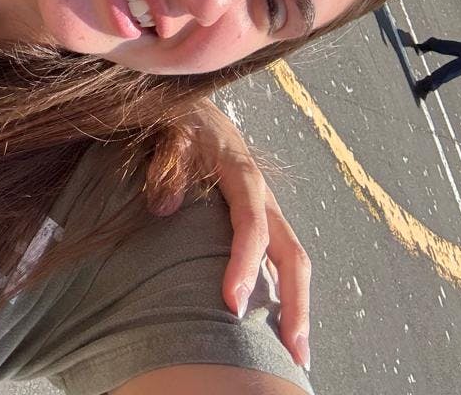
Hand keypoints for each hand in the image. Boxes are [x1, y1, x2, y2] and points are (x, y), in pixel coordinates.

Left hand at [149, 103, 310, 370]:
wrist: (192, 105)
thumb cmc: (178, 120)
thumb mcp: (168, 131)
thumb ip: (166, 163)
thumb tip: (164, 206)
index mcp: (241, 172)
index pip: (250, 224)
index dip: (245, 264)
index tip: (233, 304)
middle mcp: (262, 196)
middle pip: (291, 252)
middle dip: (296, 303)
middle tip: (293, 352)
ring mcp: (265, 209)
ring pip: (292, 259)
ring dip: (296, 305)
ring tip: (294, 354)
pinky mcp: (260, 218)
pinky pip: (279, 258)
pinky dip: (283, 291)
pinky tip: (277, 323)